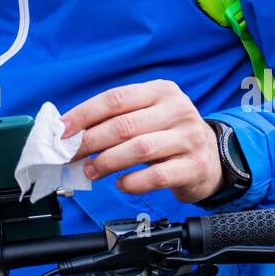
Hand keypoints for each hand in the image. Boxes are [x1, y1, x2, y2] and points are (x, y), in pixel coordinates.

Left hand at [60, 80, 221, 203]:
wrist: (212, 158)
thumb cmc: (169, 136)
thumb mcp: (148, 117)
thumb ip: (116, 120)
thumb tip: (71, 133)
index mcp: (161, 91)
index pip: (115, 99)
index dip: (84, 114)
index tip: (62, 130)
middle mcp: (177, 110)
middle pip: (124, 125)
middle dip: (90, 142)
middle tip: (71, 156)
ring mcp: (189, 138)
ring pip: (139, 149)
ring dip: (107, 162)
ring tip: (91, 171)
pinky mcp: (194, 166)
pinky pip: (156, 176)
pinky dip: (132, 182)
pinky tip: (121, 184)